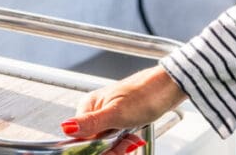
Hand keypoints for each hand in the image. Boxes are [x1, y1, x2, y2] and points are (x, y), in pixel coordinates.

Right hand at [61, 65, 184, 152]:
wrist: (169, 87)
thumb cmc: (145, 95)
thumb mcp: (116, 113)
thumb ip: (91, 122)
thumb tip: (66, 126)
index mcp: (89, 106)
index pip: (80, 137)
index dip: (94, 149)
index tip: (109, 150)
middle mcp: (95, 110)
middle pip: (93, 142)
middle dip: (109, 149)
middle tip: (125, 144)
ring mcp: (108, 115)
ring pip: (106, 143)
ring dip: (119, 147)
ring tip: (131, 141)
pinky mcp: (121, 120)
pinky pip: (117, 139)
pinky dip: (125, 143)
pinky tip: (133, 139)